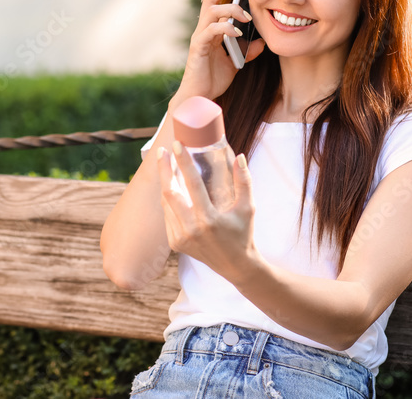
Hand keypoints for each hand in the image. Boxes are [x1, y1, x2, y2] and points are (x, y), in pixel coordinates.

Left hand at [157, 141, 259, 284]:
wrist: (235, 266)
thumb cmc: (243, 234)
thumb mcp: (248, 208)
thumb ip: (244, 181)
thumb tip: (239, 156)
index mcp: (209, 219)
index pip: (192, 184)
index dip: (183, 162)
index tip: (177, 145)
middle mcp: (191, 229)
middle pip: (169, 192)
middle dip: (164, 169)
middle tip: (162, 151)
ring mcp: (180, 237)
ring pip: (166, 203)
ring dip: (165, 183)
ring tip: (166, 165)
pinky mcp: (175, 243)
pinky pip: (167, 215)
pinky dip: (168, 200)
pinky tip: (170, 187)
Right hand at [176, 0, 265, 101]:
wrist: (200, 97)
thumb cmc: (213, 79)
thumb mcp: (235, 63)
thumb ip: (246, 51)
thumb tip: (262, 42)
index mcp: (211, 31)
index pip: (217, 3)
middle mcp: (203, 31)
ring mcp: (199, 38)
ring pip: (210, 11)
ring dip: (229, 10)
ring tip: (245, 17)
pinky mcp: (198, 48)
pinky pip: (210, 31)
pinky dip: (224, 28)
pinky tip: (236, 32)